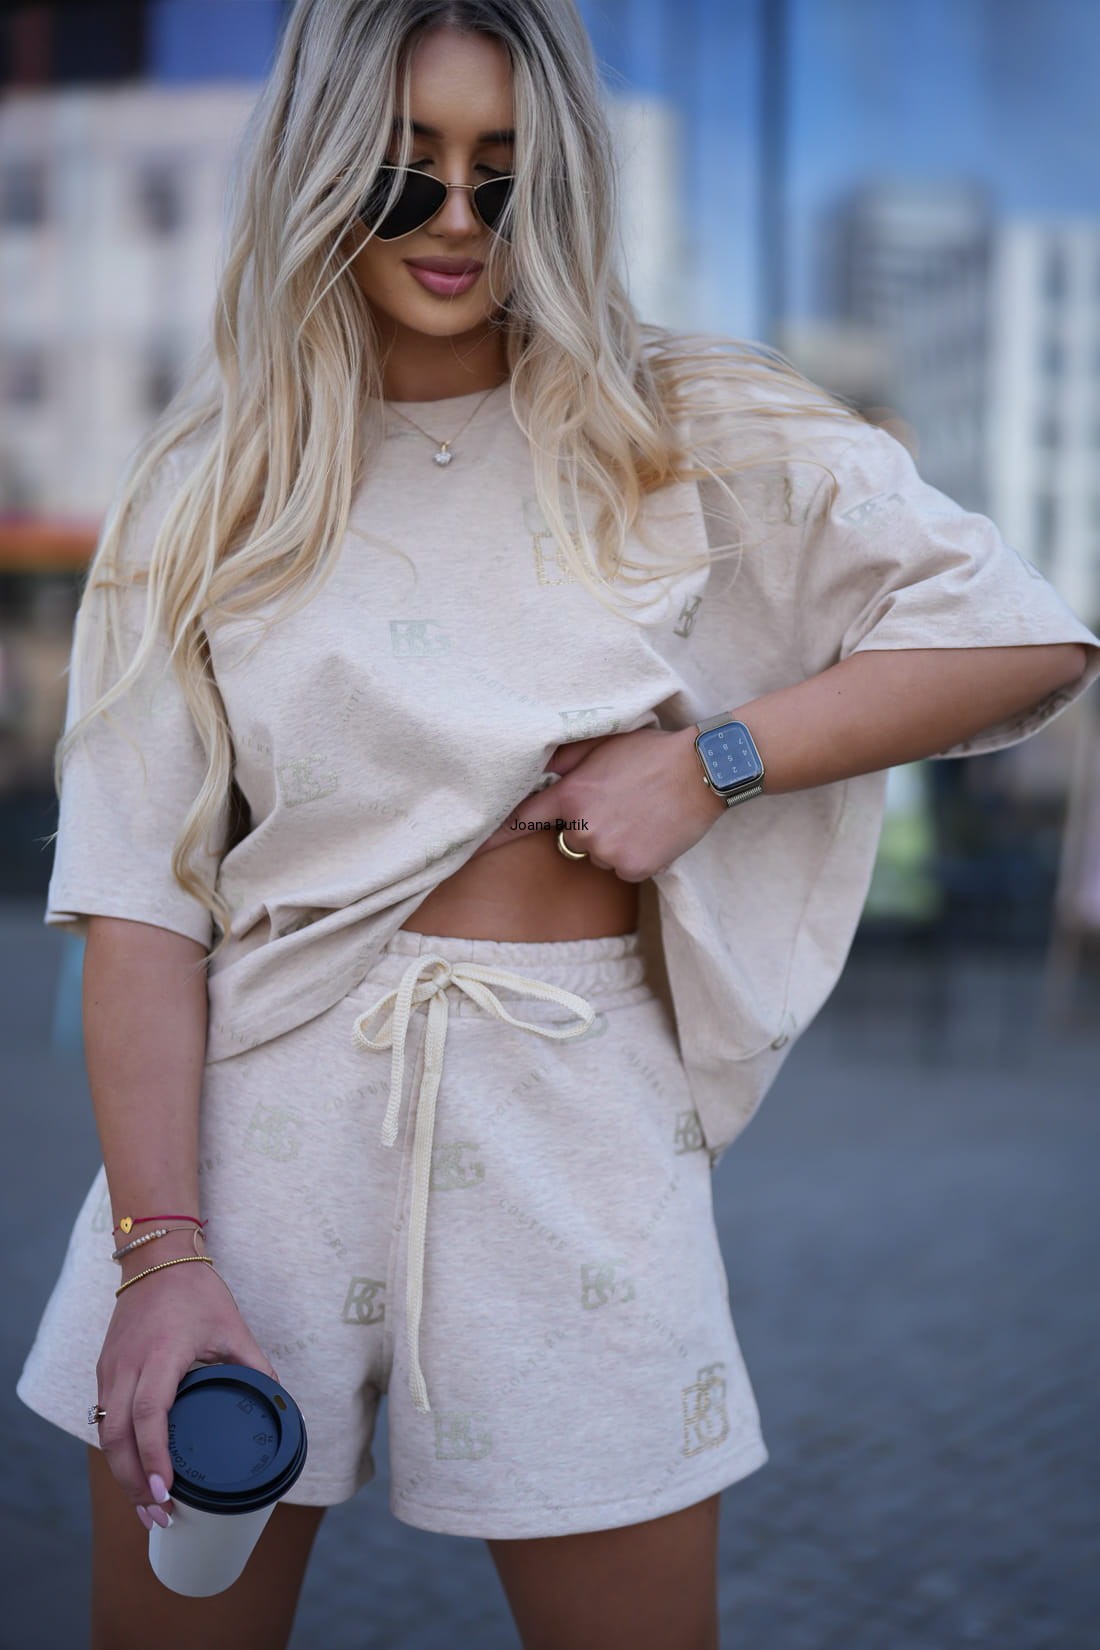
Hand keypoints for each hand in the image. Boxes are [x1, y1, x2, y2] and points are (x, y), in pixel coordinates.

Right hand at [95, 1260, 280, 1533]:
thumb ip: (254, 1365)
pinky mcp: (104, 1370)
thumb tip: (279, 1401)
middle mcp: (128, 1365)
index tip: (165, 1492)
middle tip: (159, 1517)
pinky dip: (117, 1451)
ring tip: (147, 1508)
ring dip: (123, 1474)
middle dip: (133, 1483)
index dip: (154, 1456)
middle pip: (117, 1437)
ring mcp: (110, 1368)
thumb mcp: (232, 1326)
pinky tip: (135, 1473)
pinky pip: (104, 1418)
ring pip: (105, 1433)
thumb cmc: (196, 1290)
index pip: (149, 1414)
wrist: (156, 1257)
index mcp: (161, 1354)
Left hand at [468, 725, 726, 881]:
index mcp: (571, 794)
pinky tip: (654, 832)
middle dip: (589, 826)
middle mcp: (583, 826)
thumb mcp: (604, 742)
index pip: (522, 818)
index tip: (462, 852)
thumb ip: (564, 757)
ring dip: (614, 842)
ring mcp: (607, 850)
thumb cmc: (652, 751)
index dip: (493, 835)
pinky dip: (637, 856)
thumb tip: (534, 762)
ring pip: (598, 855)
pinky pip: (623, 869)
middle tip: (622, 802)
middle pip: (571, 840)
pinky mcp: (632, 867)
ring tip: (642, 813)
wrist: (702, 770)